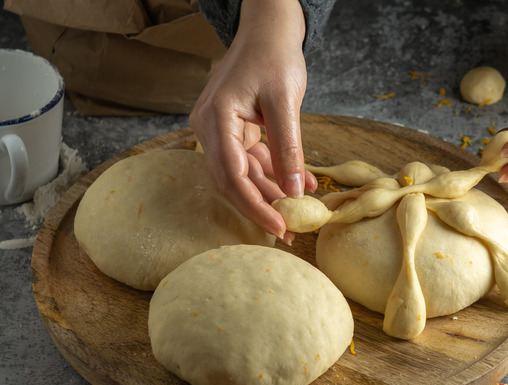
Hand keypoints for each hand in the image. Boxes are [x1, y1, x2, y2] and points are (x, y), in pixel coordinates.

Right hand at [189, 0, 316, 241]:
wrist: (268, 30)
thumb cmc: (274, 56)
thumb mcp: (286, 103)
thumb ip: (289, 149)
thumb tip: (294, 193)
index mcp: (216, 118)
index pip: (232, 174)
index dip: (255, 206)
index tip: (280, 227)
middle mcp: (209, 127)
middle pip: (230, 181)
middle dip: (259, 207)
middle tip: (287, 231)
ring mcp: (218, 129)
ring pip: (240, 175)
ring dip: (268, 193)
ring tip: (297, 211)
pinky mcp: (232, 130)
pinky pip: (248, 161)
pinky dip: (271, 174)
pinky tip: (298, 185)